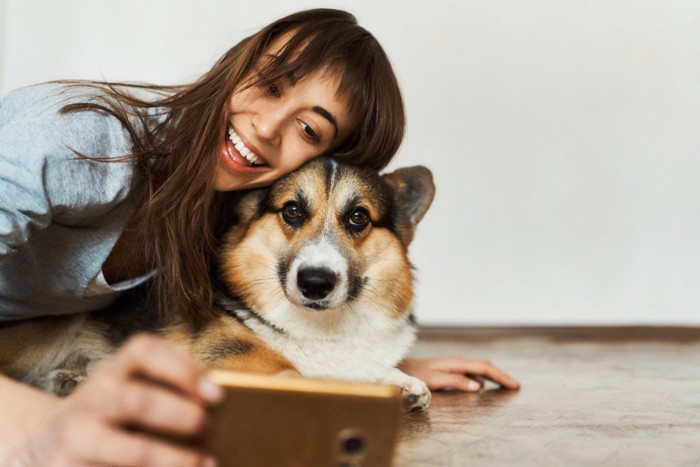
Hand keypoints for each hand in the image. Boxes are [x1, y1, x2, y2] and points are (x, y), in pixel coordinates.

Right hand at [17, 334, 221, 466]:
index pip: (144, 351)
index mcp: (110, 371)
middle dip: (180, 416)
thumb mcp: (125, 388)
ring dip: (174, 460)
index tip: (216, 394)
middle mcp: (90, 401)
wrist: (42, 443)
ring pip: (131, 452)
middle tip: (209, 428)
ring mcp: (76, 440)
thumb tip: (215, 404)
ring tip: (206, 464)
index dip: (182, 369)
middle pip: (137, 401)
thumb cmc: (107, 414)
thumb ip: (163, 389)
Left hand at [399, 357, 519, 391]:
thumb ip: (456, 381)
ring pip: (477, 369)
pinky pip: (470, 374)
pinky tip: (481, 386)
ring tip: (504, 384)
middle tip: (515, 385)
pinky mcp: (446, 371)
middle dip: (500, 375)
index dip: (501, 376)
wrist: (398, 368)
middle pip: (484, 366)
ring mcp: (451, 366)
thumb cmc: (414, 375)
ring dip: (492, 376)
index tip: (514, 385)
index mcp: (456, 363)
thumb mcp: (435, 380)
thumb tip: (478, 386)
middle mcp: (456, 363)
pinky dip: (481, 379)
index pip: (484, 368)